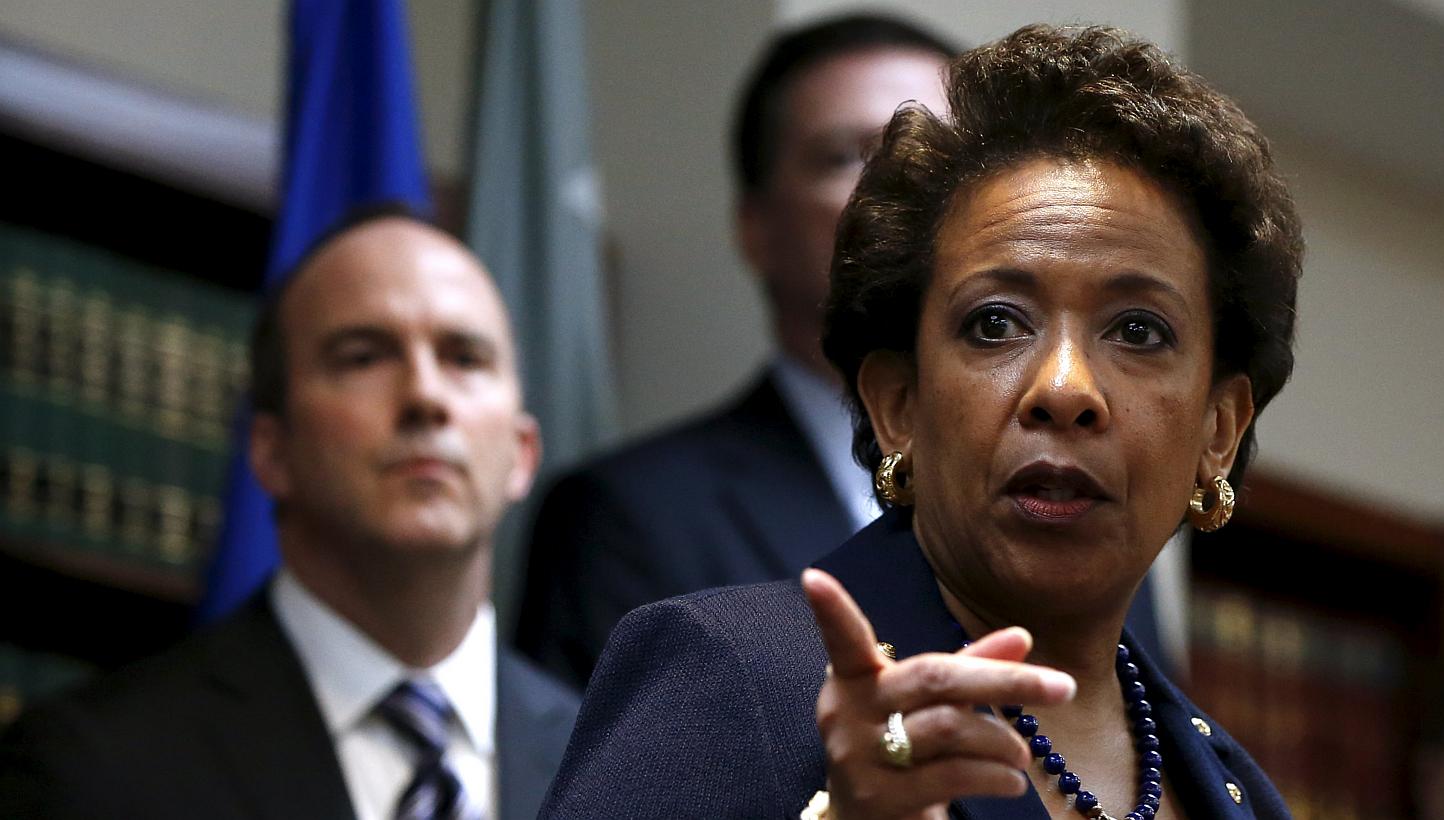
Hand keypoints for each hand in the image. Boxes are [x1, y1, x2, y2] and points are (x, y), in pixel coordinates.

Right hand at [802, 569, 1075, 819]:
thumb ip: (967, 669)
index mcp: (854, 679)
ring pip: (951, 729)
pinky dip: (996, 776)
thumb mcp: (926, 704)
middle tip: (1062, 687)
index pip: (843, 639)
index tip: (813, 578)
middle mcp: (847, 713)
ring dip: (1003, 739)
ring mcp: (860, 757)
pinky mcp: (882, 798)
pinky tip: (1010, 781)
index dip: (830, 609)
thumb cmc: (900, 748)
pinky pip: (955, 776)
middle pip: (934, 679)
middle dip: (1004, 680)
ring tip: (1022, 753)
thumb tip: (1022, 637)